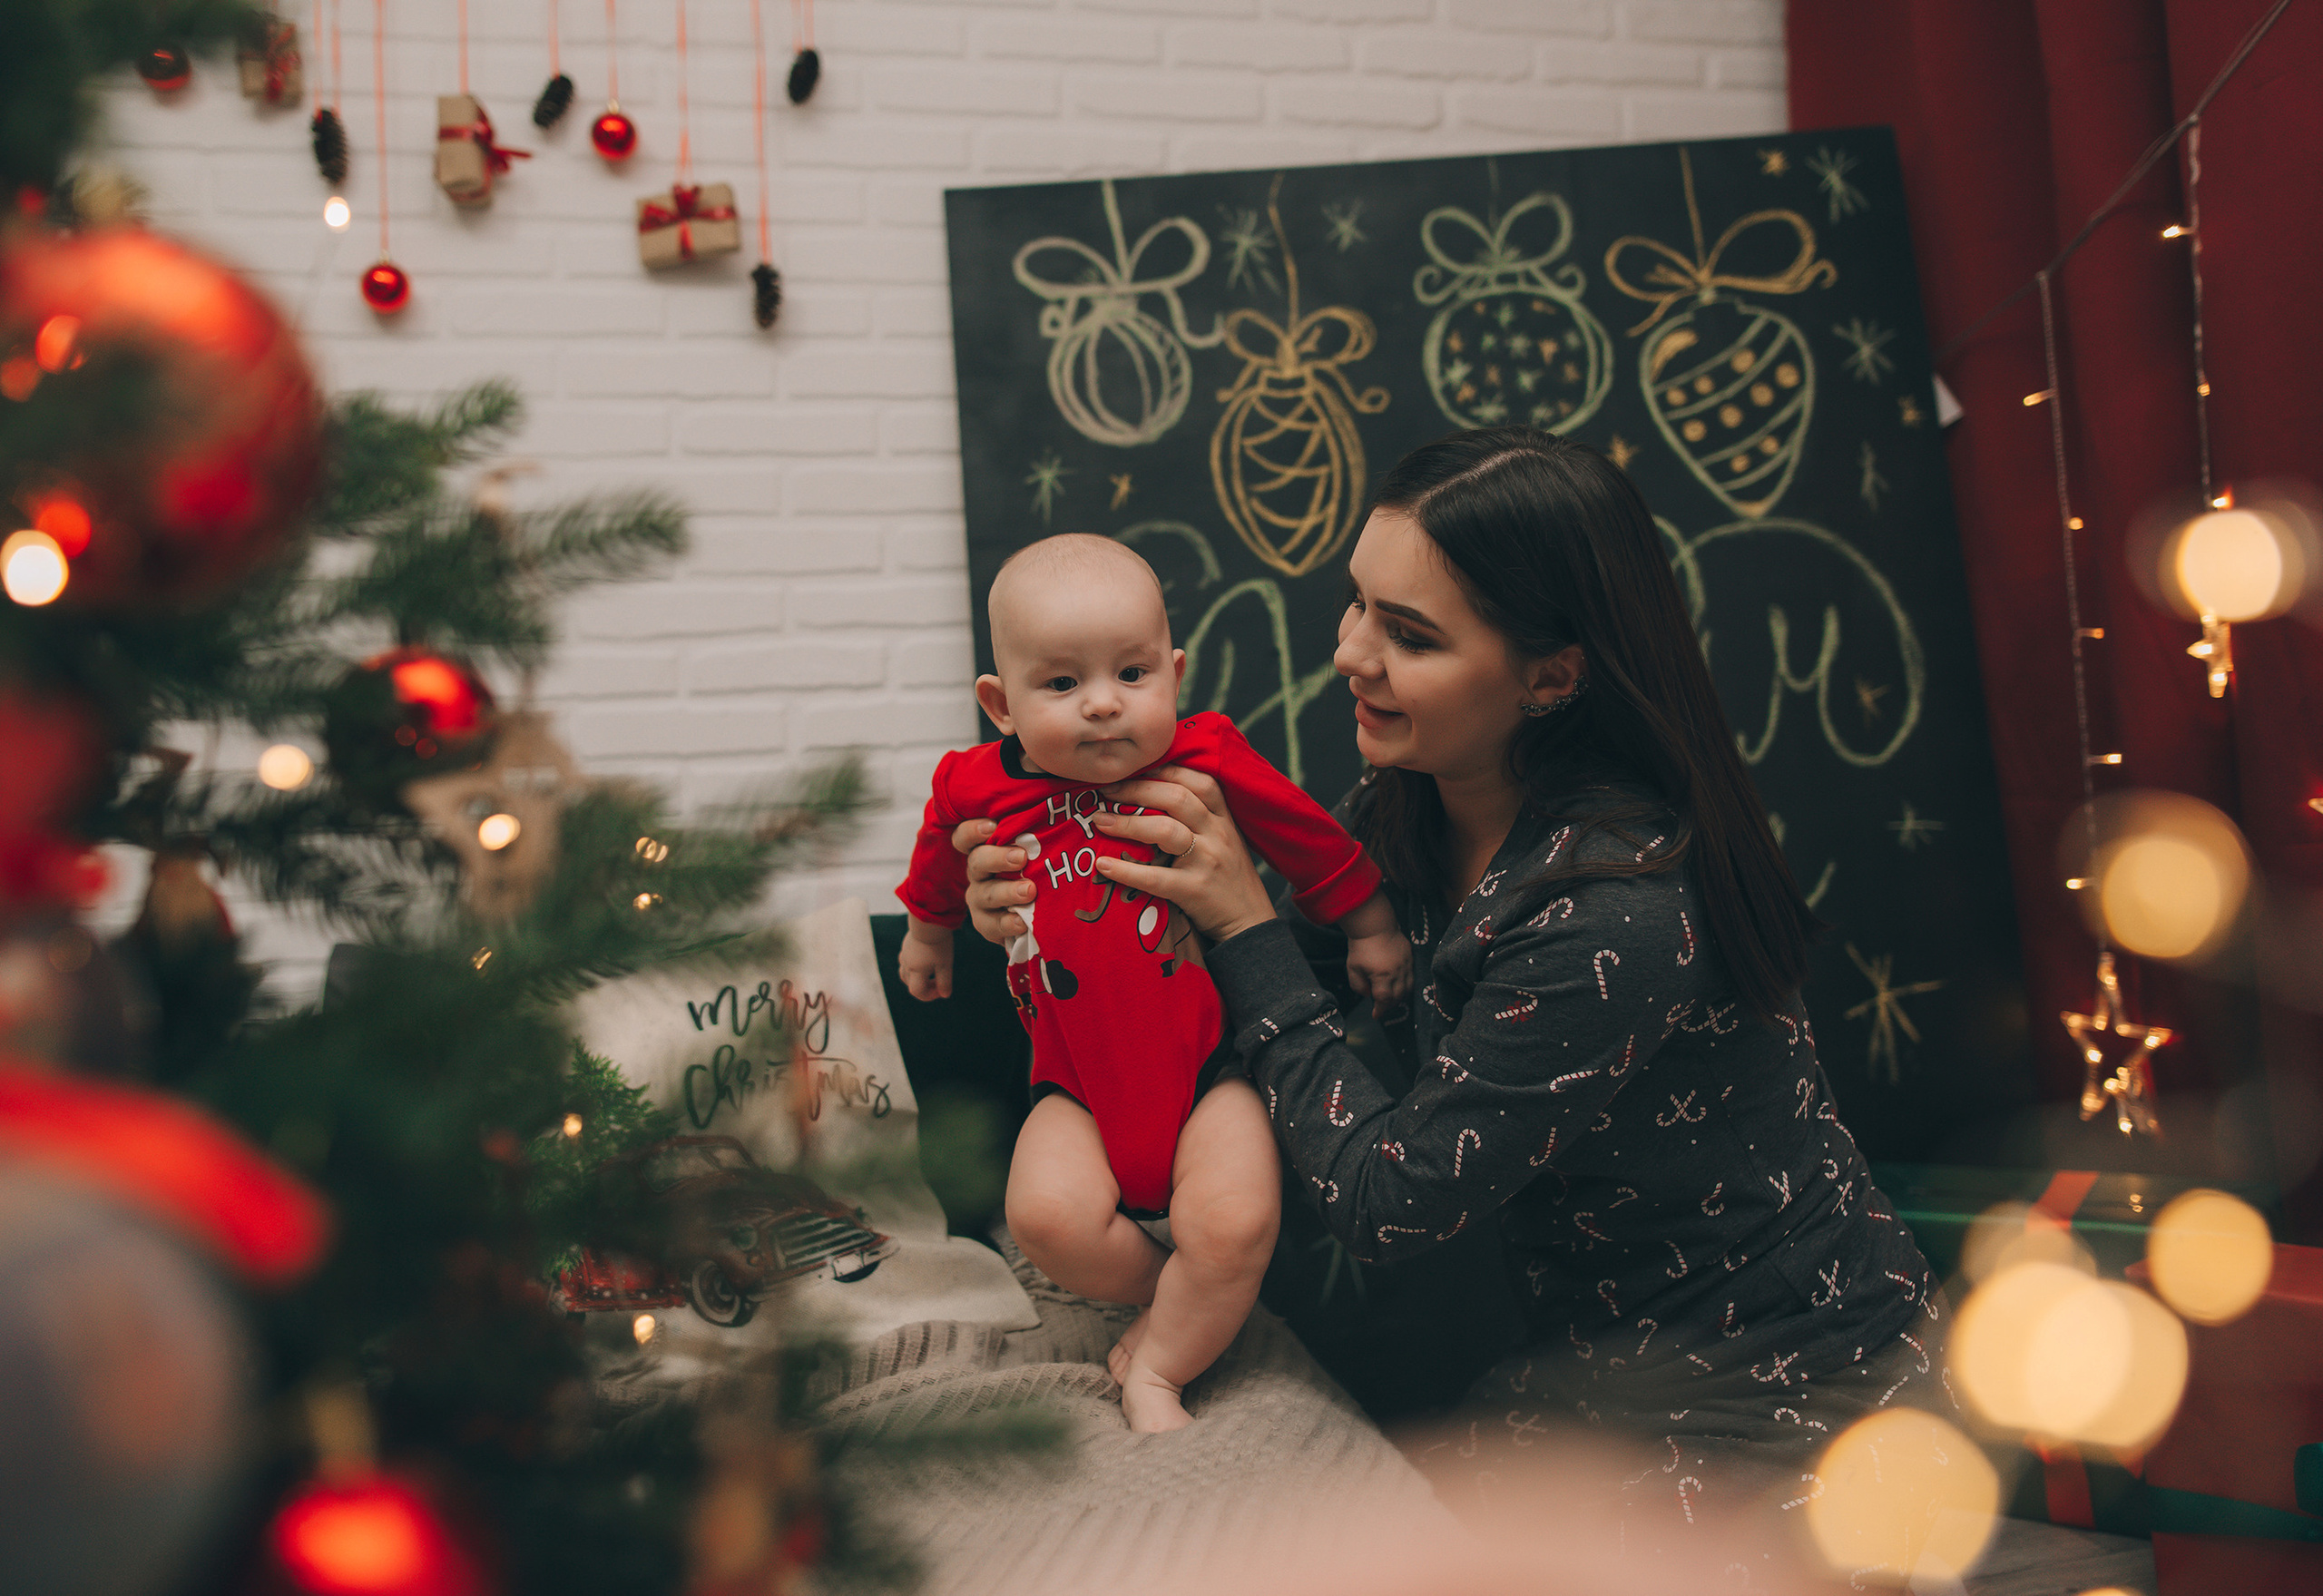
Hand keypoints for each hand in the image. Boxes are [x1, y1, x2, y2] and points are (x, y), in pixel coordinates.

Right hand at [898, 925, 953, 1000]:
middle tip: (938, 982)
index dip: (929, 996)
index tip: (941, 990)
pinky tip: (926, 958)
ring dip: (917, 978)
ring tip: (931, 972)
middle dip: (924, 987)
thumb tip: (945, 995)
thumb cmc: (939, 943)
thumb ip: (944, 981)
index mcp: (916, 971)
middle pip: (910, 984)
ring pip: (905, 973)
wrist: (929, 920)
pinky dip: (914, 966)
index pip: (917, 992)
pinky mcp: (906, 945)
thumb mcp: (945, 964)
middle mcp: (907, 964)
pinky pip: (906, 961)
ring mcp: (905, 954)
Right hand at [950, 818, 1031, 945]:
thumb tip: (1066, 802)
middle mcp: (978, 871)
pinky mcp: (987, 924)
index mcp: (985, 847)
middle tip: (1021, 857)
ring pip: (985, 894)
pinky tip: (1022, 922)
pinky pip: (991, 925)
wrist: (1041, 909)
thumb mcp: (1041, 844)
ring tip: (1030, 891)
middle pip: (977, 861)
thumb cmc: (1041, 865)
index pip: (966, 836)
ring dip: (1007, 892)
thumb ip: (1042, 827)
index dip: (973, 830)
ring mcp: (980, 899)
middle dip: (998, 858)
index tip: (992, 825)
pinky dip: (1007, 924)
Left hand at [1087, 765, 1277, 942]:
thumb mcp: (1224, 838)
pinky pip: (1155, 877)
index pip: (1196, 780)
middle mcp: (1218, 833)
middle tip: (1105, 792)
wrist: (1250, 922)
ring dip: (1127, 822)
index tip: (1132, 769)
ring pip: (1165, 830)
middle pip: (1176, 798)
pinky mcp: (1194, 890)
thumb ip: (1200, 816)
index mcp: (1223, 817)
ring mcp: (1207, 861)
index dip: (1162, 770)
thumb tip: (1151, 793)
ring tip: (1100, 821)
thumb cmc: (1228, 877)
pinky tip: (1103, 865)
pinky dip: (1125, 870)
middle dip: (1136, 790)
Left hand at [1344, 929, 1410, 1018]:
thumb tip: (1369, 995)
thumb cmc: (1360, 947)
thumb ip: (1359, 986)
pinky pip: (1411, 976)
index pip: (1384, 1001)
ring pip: (1408, 988)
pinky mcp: (1410, 957)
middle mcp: (1398, 973)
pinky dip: (1405, 984)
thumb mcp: (1353, 969)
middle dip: (1389, 1005)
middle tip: (1381, 1006)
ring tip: (1390, 996)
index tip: (1375, 1015)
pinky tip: (1397, 983)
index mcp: (1383, 977)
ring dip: (1399, 996)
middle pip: (1398, 997)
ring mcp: (1406, 964)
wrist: (1374, 925)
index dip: (1380, 1010)